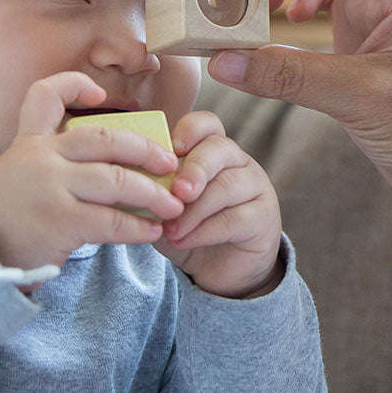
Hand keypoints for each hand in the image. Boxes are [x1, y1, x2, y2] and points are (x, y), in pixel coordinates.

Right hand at [0, 72, 184, 272]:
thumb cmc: (5, 218)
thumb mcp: (17, 174)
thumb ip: (52, 162)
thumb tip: (114, 169)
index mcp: (29, 142)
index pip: (44, 95)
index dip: (75, 85)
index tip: (100, 93)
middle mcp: (40, 157)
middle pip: (104, 138)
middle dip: (145, 150)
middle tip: (169, 164)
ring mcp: (50, 187)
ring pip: (116, 180)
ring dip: (152, 194)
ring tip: (172, 207)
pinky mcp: (59, 220)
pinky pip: (111, 220)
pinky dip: (138, 228)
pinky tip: (151, 233)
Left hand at [155, 111, 281, 297]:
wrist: (217, 268)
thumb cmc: (187, 227)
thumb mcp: (165, 205)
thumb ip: (153, 188)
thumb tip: (128, 180)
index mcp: (212, 149)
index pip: (207, 124)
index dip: (190, 130)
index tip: (171, 148)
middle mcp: (238, 162)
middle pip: (220, 149)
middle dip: (194, 169)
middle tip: (176, 192)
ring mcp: (255, 187)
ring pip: (227, 186)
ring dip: (194, 209)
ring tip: (169, 229)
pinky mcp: (263, 218)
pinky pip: (234, 218)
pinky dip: (203, 231)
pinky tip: (183, 241)